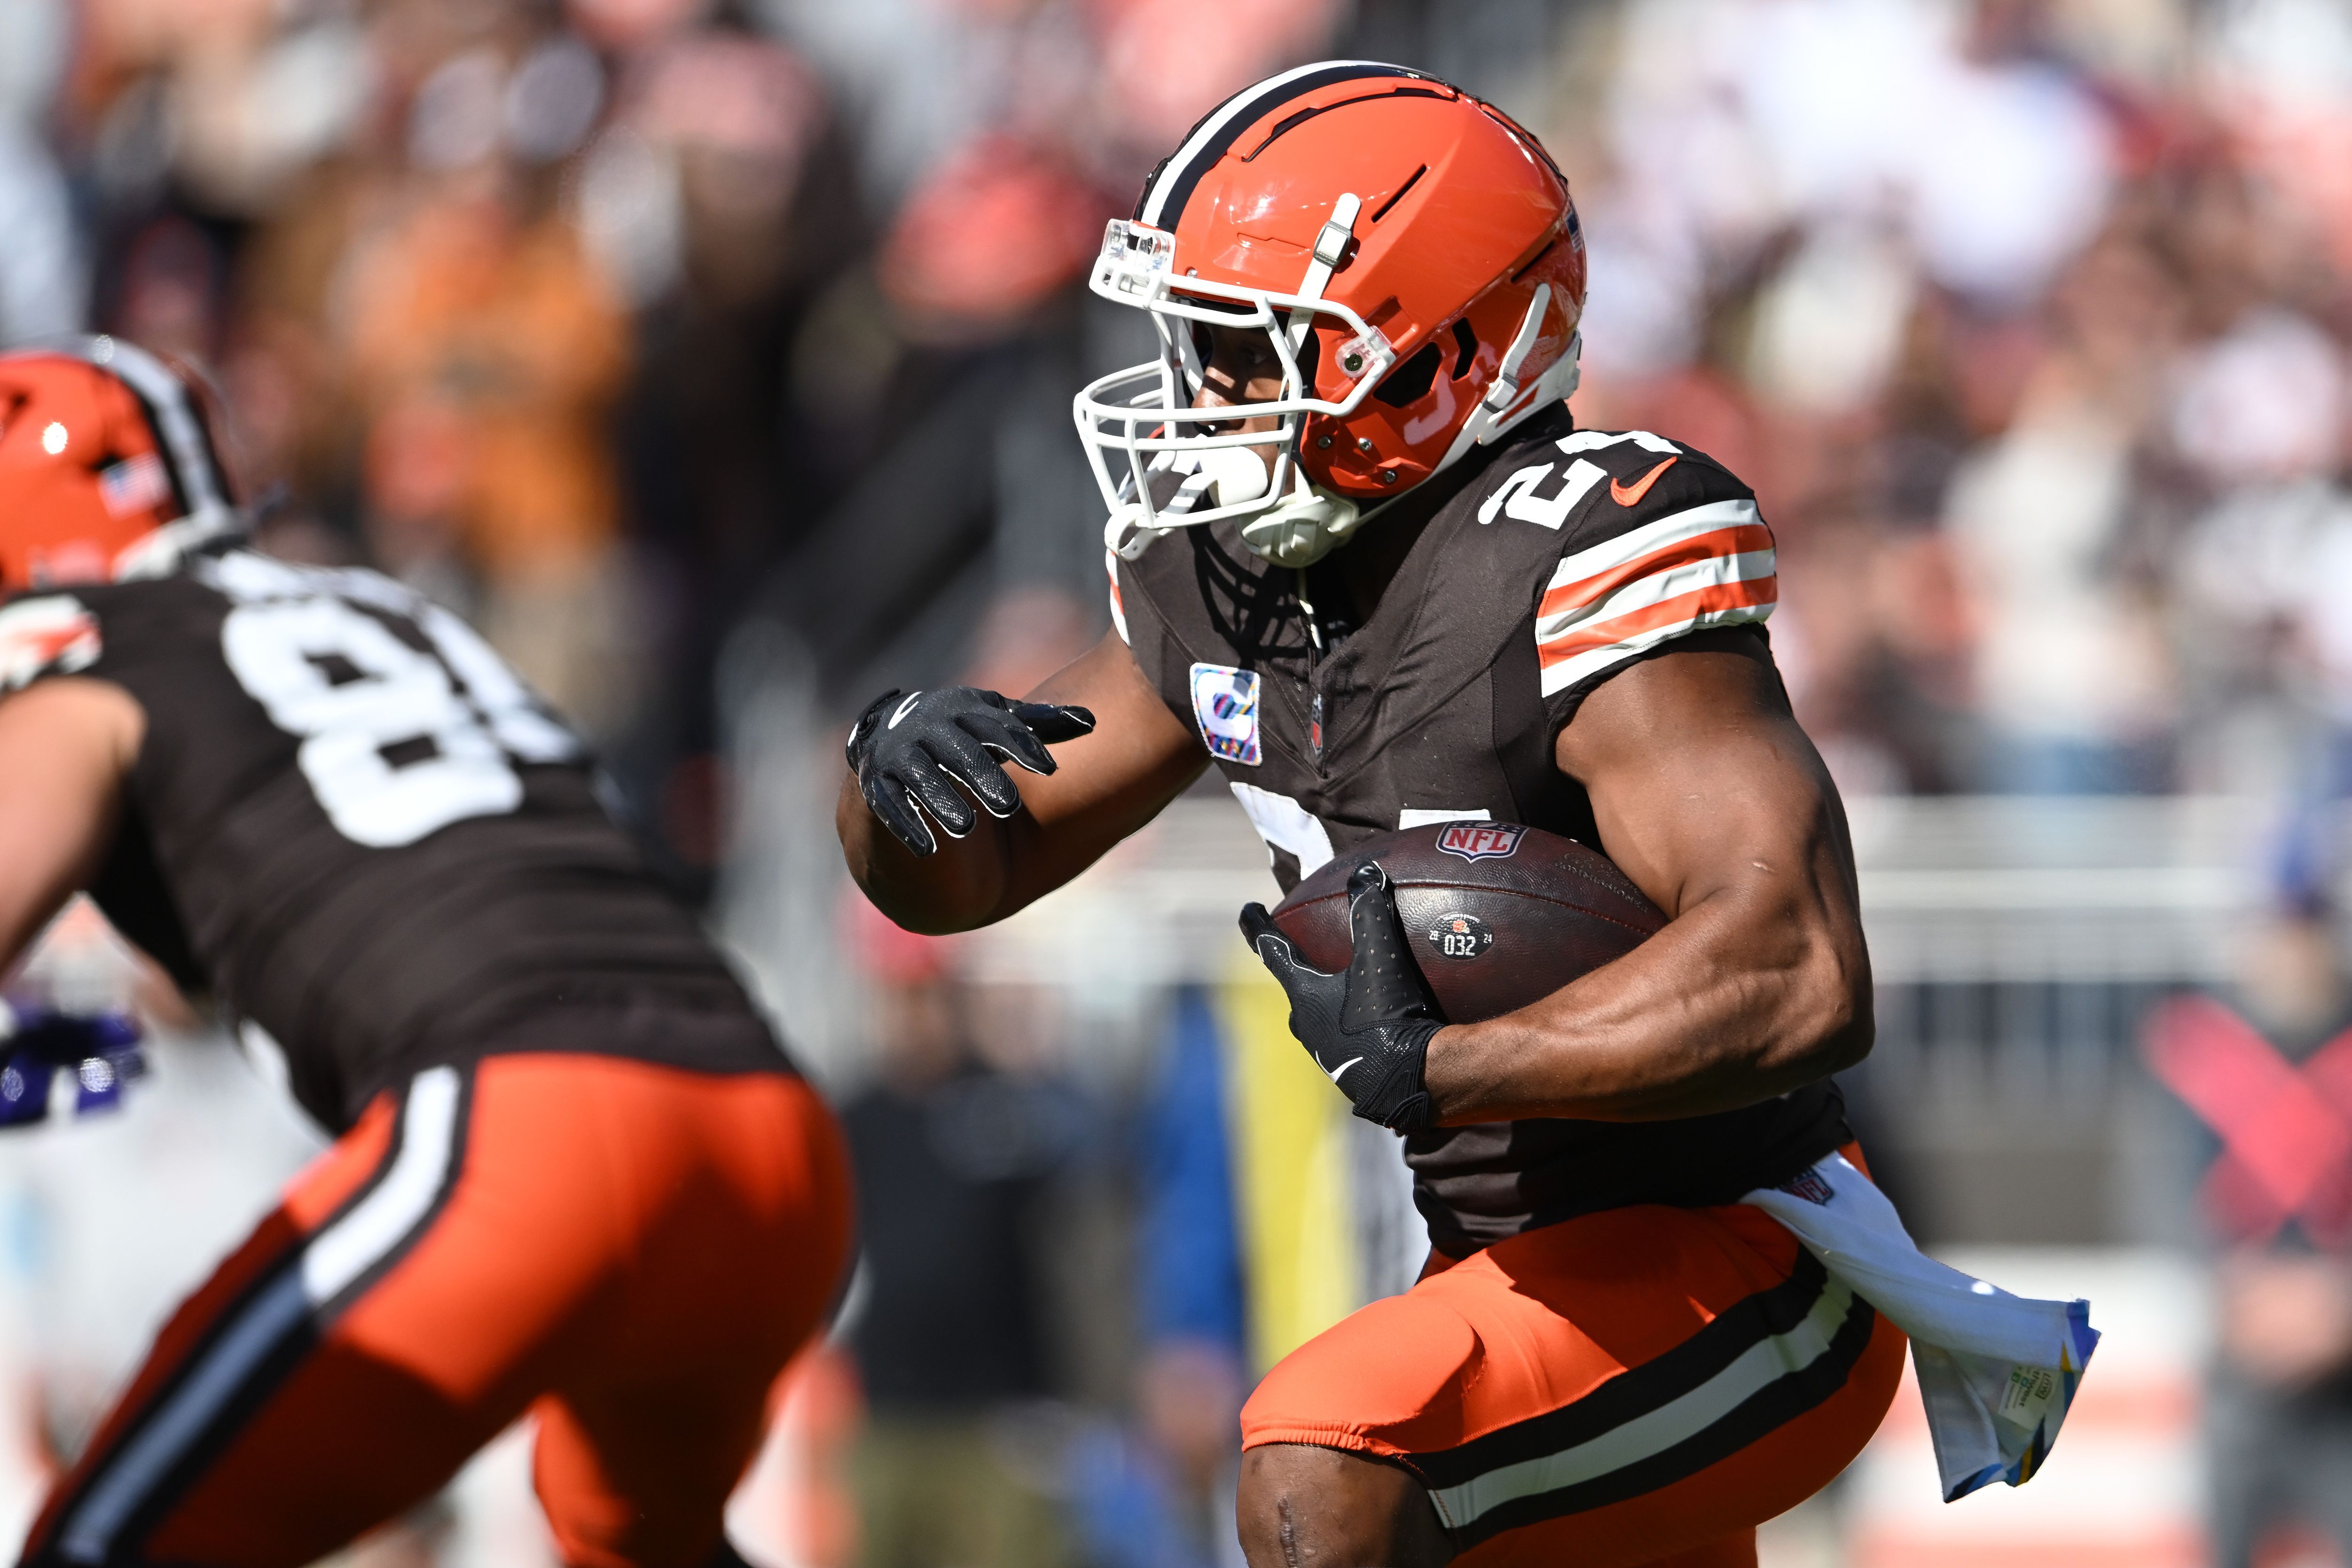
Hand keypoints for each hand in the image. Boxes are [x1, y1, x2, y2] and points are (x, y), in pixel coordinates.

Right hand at [846, 687, 1095, 855]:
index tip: (1050, 770)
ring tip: (966, 828)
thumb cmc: (961, 734)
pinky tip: (928, 850)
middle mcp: (928, 727)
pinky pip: (888, 803)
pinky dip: (906, 825)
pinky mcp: (877, 783)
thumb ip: (1041, 726)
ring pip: (920, 776)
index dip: (1022, 745)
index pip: (995, 726)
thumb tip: (1092, 722)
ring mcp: (899, 754)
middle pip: (958, 751)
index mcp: (962, 709)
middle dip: (982, 775)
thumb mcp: (997, 726)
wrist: (891, 739)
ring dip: (941, 801)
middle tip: (1010, 805)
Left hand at [1239, 862, 1442, 1130]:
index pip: (1273, 952)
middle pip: (1296, 987)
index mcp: (1304, 996)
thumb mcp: (1379, 959)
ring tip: (1344, 984)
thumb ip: (1370, 913)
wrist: (1411, 1083)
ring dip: (1328, 997)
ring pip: (1321, 1015)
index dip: (1259, 927)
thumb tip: (1364, 872)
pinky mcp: (1353, 1069)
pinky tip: (1380, 1018)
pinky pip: (1348, 1034)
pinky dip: (1357, 1019)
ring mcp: (1327, 1052)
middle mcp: (1307, 1025)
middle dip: (1298, 967)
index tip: (1247, 909)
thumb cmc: (1386, 1019)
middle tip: (1302, 949)